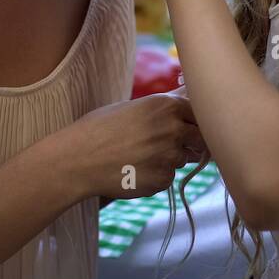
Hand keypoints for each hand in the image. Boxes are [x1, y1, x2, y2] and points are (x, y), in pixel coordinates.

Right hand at [66, 91, 207, 200]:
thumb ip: (163, 107)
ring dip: (170, 160)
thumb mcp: (132, 107)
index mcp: (166, 105)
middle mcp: (173, 129)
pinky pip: (168, 177)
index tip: (186, 127)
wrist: (77, 159)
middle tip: (166, 145)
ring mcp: (170, 156)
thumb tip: (187, 99)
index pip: (200, 113)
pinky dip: (157, 176)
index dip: (193, 121)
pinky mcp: (163, 179)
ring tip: (140, 157)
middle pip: (200, 138)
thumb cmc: (99, 129)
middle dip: (189, 142)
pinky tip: (134, 170)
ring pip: (183, 159)